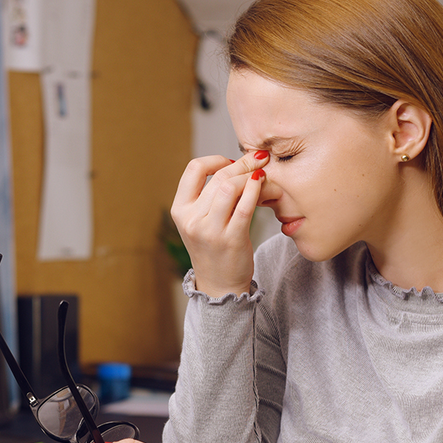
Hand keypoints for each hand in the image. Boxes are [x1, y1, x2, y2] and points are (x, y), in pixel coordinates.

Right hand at [171, 151, 268, 296]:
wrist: (220, 285)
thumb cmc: (213, 248)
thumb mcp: (200, 221)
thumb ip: (208, 196)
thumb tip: (235, 164)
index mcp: (180, 210)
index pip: (194, 169)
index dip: (215, 159)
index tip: (230, 162)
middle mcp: (191, 220)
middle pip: (218, 177)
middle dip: (242, 163)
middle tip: (258, 158)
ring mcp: (210, 231)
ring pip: (230, 187)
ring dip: (249, 175)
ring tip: (261, 174)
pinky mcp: (231, 239)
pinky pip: (245, 206)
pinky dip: (256, 189)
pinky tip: (263, 184)